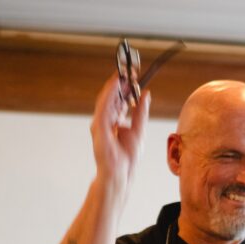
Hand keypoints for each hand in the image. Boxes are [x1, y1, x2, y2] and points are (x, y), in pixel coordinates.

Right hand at [90, 73, 149, 190]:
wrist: (121, 172)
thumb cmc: (126, 156)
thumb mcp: (139, 129)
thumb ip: (140, 112)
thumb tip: (145, 94)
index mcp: (114, 120)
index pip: (119, 99)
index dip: (125, 86)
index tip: (133, 74)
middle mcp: (105, 120)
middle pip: (112, 96)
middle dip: (120, 82)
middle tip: (129, 69)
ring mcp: (100, 123)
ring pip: (106, 99)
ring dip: (114, 85)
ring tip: (123, 73)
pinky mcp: (98, 128)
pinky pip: (104, 107)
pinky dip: (109, 95)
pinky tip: (116, 85)